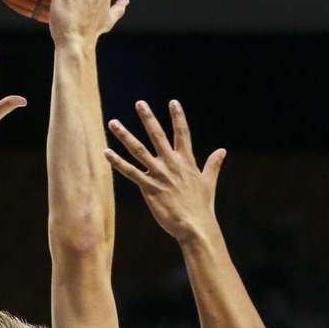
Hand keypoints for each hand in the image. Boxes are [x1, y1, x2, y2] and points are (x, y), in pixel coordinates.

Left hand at [105, 100, 225, 243]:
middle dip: (148, 118)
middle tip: (139, 103)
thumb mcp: (208, 182)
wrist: (195, 226)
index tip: (173, 102)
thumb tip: (222, 151)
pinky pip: (130, 172)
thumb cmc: (202, 206)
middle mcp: (172, 164)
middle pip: (157, 136)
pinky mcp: (149, 188)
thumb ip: (213, 164)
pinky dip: (117, 162)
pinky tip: (106, 152)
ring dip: (125, 136)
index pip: (183, 134)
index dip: (178, 117)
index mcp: (186, 161)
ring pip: (139, 150)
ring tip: (113, 123)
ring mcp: (159, 175)